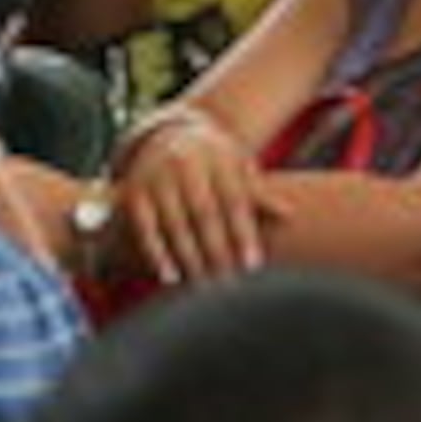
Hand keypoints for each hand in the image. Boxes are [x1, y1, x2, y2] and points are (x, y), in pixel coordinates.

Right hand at [111, 109, 268, 286]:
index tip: (253, 266)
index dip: (244, 233)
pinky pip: (146, 228)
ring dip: (191, 258)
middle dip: (219, 251)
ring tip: (206, 287)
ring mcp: (156, 175)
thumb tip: (287, 213)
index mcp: (217, 156)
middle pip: (204, 214)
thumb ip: (257, 192)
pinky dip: (158, 255)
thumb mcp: (238, 167)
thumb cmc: (214, 162)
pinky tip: (171, 278)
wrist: (167, 134)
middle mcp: (185, 162)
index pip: (234, 199)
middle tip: (231, 284)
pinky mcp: (134, 191)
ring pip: (175, 224)